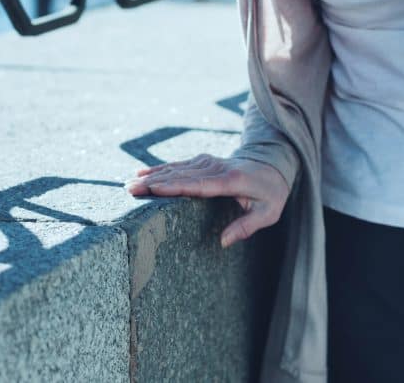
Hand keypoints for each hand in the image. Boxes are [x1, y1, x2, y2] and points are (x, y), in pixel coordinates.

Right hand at [124, 153, 290, 248]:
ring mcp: (208, 162)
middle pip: (180, 175)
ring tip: (129, 185)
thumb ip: (246, 226)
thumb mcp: (269, 213)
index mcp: (230, 181)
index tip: (153, 189)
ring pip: (176, 168)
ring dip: (152, 176)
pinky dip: (159, 169)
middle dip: (154, 183)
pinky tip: (142, 173)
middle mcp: (215, 168)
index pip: (198, 184)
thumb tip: (223, 242)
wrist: (274, 162)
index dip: (174, 186)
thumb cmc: (271, 192)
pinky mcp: (203, 161)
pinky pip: (178, 165)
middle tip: (130, 191)